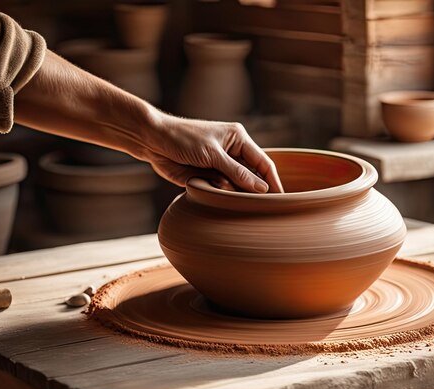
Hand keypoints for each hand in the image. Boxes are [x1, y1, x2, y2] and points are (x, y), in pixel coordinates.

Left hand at [141, 115, 283, 192]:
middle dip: (250, 190)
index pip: (264, 163)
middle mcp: (232, 153)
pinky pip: (218, 192)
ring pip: (235, 187)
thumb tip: (261, 188)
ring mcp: (219, 167)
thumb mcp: (212, 154)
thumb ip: (237, 172)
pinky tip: (203, 184)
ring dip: (229, 192)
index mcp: (238, 140)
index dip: (273, 181)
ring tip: (218, 187)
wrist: (151, 140)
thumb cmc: (183, 138)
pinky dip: (215, 194)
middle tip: (254, 206)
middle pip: (251, 177)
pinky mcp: (206, 177)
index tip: (281, 199)